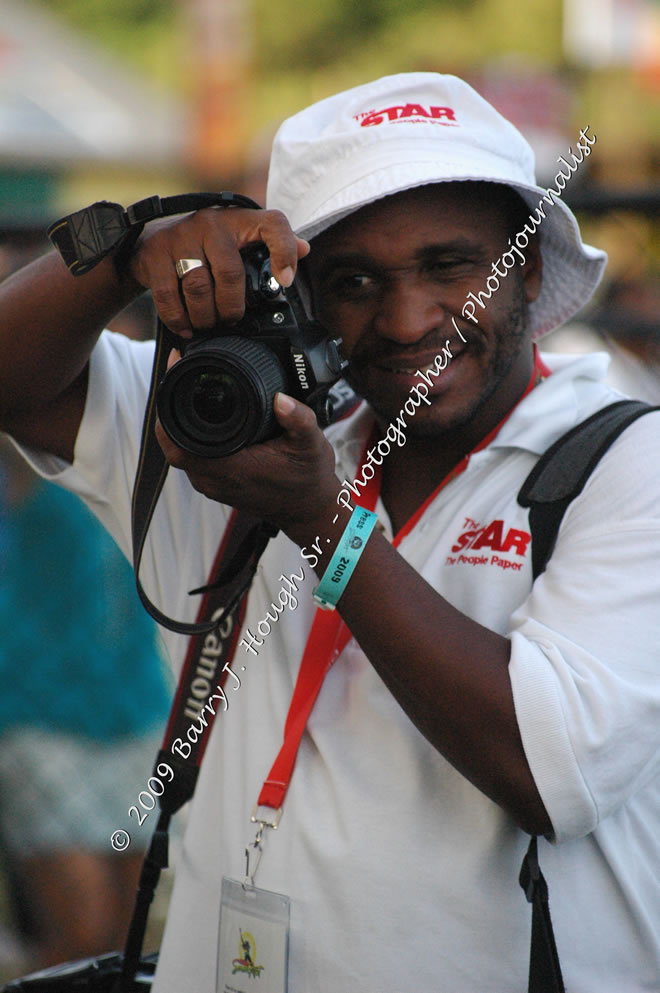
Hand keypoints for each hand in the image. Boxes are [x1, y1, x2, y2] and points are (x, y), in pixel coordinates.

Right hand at [128, 207, 309, 336]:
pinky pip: (169, 296)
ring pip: (199, 288)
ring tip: (208, 324)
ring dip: (206, 316)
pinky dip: (179, 319)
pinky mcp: (155, 252)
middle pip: (230, 274)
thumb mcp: (239, 240)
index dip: (284, 251)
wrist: (152, 237)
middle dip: (232, 308)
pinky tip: (186, 326)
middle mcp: (211, 223)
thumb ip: (270, 246)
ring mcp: (181, 236)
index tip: (286, 281)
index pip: (273, 225)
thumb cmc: (205, 244)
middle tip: (230, 320)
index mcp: (240, 220)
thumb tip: (306, 249)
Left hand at [154, 391, 344, 545]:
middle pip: (172, 444)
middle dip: (170, 408)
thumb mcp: (312, 445)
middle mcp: (215, 480)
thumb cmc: (308, 480)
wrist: (310, 510)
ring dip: (178, 423)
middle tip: (179, 374)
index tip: (174, 376)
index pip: (177, 444)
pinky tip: (199, 416)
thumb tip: (282, 399)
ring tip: (186, 390)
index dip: (167, 412)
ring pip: (180, 452)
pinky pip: (192, 458)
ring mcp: (213, 485)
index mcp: (231, 469)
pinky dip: (189, 437)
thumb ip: (299, 420)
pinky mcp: (216, 485)